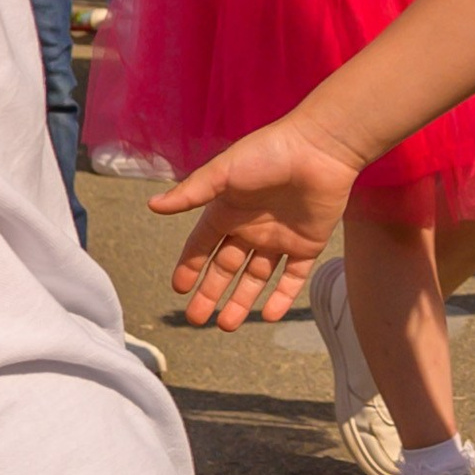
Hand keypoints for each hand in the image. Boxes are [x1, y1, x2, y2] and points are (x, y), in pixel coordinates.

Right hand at [153, 115, 363, 325]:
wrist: (320, 148)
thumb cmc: (269, 153)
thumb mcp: (223, 172)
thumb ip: (191, 193)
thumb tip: (153, 206)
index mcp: (228, 210)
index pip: (203, 246)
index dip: (190, 267)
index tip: (178, 290)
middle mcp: (251, 227)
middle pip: (226, 268)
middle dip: (210, 293)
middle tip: (197, 319)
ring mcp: (280, 238)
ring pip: (256, 278)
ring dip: (241, 301)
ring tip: (226, 326)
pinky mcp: (307, 245)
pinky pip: (292, 278)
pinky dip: (282, 298)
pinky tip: (268, 316)